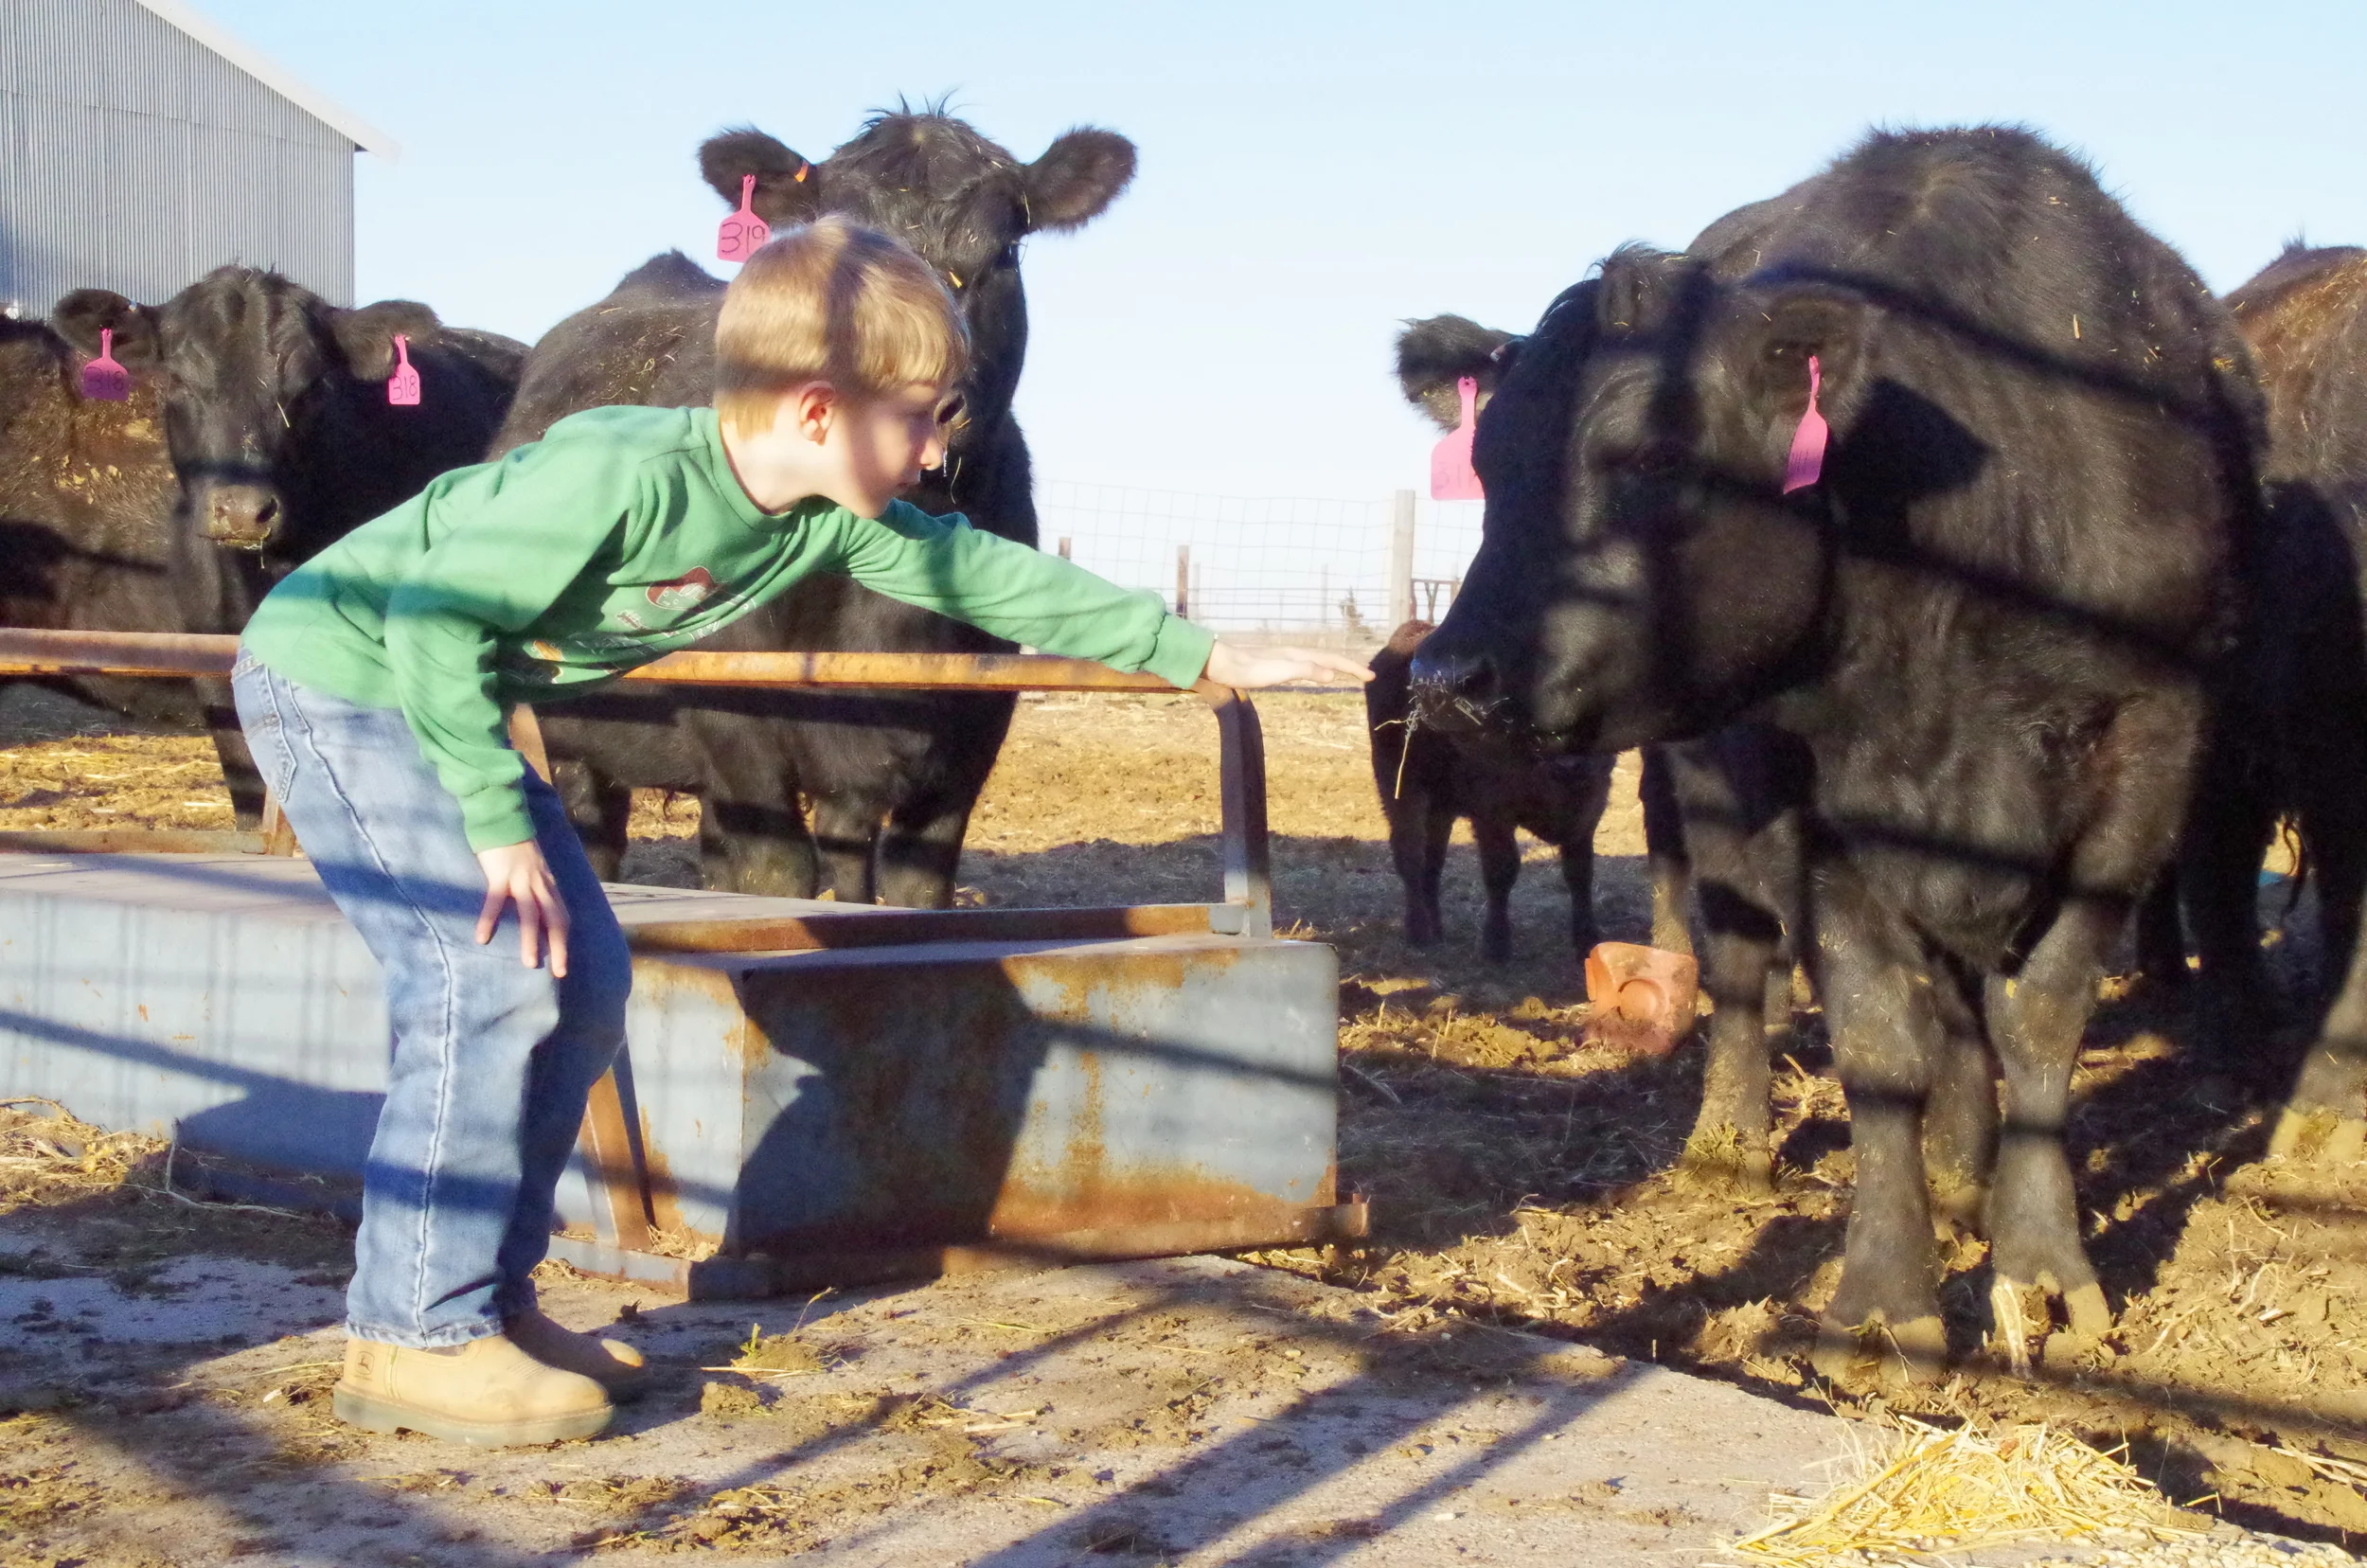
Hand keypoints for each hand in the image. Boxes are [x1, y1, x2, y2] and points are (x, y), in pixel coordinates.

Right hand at [475, 840, 570, 976]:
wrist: (503, 816)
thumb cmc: (514, 844)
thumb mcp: (533, 867)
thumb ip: (536, 886)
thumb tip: (536, 906)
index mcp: (547, 883)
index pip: (562, 915)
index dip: (564, 940)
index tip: (564, 963)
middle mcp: (539, 883)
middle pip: (555, 919)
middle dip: (559, 947)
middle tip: (559, 972)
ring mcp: (521, 878)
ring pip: (531, 914)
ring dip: (532, 940)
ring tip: (529, 963)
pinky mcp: (500, 873)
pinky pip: (495, 901)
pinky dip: (490, 920)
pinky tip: (482, 938)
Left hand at [1200, 641, 1375, 689]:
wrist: (1224, 664)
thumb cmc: (1251, 670)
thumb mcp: (1280, 672)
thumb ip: (1306, 671)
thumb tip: (1332, 675)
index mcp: (1300, 655)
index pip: (1333, 661)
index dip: (1353, 668)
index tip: (1371, 676)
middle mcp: (1296, 654)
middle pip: (1329, 658)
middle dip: (1349, 666)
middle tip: (1366, 675)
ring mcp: (1286, 658)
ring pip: (1319, 661)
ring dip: (1335, 666)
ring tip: (1346, 672)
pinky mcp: (1277, 665)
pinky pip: (1308, 666)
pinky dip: (1319, 669)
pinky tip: (1314, 674)